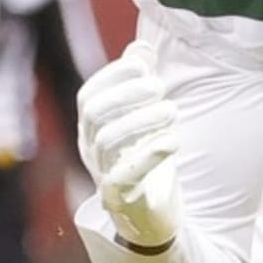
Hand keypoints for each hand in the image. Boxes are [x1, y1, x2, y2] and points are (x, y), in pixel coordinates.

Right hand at [77, 41, 180, 249]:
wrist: (151, 215)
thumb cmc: (145, 159)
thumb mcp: (143, 117)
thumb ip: (140, 83)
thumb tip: (141, 47)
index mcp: (92, 127)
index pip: (89, 94)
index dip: (113, 74)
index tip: (144, 64)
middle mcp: (90, 149)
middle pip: (95, 114)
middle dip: (128, 94)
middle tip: (161, 87)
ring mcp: (102, 174)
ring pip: (108, 141)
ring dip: (144, 120)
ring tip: (173, 111)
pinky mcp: (119, 199)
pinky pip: (124, 176)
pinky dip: (150, 154)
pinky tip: (173, 141)